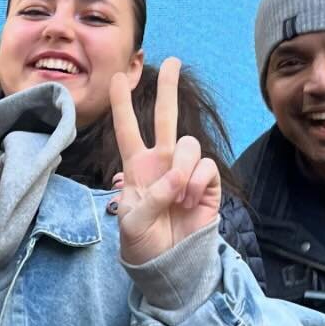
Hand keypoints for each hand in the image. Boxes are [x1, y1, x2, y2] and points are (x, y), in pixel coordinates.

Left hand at [111, 57, 221, 264]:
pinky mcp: (207, 184)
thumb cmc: (143, 244)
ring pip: (190, 144)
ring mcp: (186, 172)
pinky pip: (206, 166)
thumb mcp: (132, 223)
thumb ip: (150, 197)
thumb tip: (175, 177)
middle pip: (166, 118)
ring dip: (183, 168)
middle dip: (168, 89)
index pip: (127, 131)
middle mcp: (162, 164)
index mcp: (137, 168)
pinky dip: (196, 182)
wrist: (169, 265)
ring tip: (177, 197)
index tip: (117, 78)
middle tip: (172, 60)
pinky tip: (189, 201)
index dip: (122, 105)